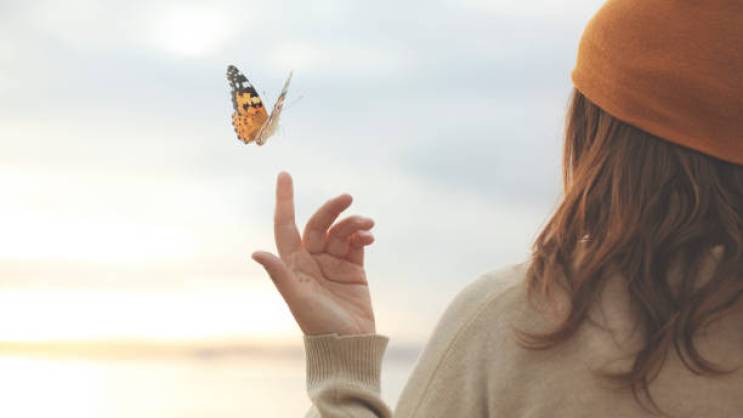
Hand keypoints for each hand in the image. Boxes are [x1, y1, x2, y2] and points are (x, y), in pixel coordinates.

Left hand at [251, 171, 377, 335]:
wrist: (350, 344)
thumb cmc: (319, 326)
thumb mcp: (298, 299)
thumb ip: (280, 274)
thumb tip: (255, 252)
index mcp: (293, 264)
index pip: (286, 225)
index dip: (284, 200)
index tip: (284, 174)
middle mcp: (312, 260)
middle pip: (319, 224)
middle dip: (332, 209)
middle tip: (348, 198)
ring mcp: (333, 263)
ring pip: (341, 231)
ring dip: (353, 223)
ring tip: (367, 224)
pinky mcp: (354, 269)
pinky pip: (357, 242)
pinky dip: (362, 234)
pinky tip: (369, 235)